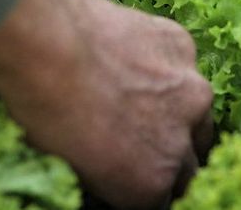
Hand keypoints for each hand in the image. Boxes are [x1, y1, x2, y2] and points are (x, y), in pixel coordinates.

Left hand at [0, 0, 214, 209]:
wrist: (46, 46)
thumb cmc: (43, 109)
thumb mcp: (70, 165)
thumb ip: (109, 175)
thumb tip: (109, 169)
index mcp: (151, 184)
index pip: (163, 199)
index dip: (145, 183)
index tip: (132, 172)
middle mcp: (181, 143)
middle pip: (189, 163)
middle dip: (168, 155)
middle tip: (139, 137)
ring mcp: (191, 92)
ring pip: (197, 111)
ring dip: (177, 110)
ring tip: (141, 96)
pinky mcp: (183, 46)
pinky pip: (181, 63)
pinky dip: (165, 65)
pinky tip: (132, 56)